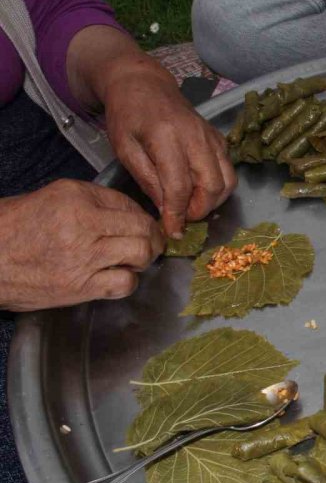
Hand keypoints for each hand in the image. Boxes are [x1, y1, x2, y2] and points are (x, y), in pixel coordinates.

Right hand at [0, 180, 164, 310]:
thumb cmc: (11, 230)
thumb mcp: (48, 200)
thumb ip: (89, 203)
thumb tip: (126, 214)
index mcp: (74, 197)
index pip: (127, 203)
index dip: (142, 215)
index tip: (143, 223)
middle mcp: (82, 223)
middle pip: (142, 228)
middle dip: (154, 236)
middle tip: (153, 243)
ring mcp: (84, 256)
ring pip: (141, 253)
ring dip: (145, 258)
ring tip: (137, 260)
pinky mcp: (81, 286)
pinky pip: (125, 283)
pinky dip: (128, 281)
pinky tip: (119, 277)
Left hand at [103, 65, 235, 238]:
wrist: (143, 84)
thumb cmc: (127, 115)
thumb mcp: (124, 148)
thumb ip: (147, 179)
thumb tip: (166, 210)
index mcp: (166, 137)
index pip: (179, 185)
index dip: (177, 214)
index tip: (172, 231)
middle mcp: (196, 136)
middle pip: (212, 185)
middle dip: (200, 210)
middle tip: (182, 218)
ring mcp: (212, 136)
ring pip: (228, 180)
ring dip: (213, 201)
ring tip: (192, 206)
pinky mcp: (219, 138)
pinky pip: (228, 170)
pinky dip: (218, 186)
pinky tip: (198, 188)